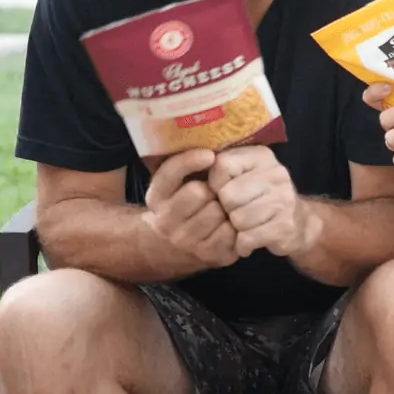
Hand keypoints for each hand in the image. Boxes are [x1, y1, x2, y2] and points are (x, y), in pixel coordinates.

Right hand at [143, 148, 238, 268]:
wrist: (183, 245)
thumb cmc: (189, 202)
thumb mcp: (178, 182)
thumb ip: (185, 163)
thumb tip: (210, 137)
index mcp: (156, 198)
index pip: (169, 174)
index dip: (189, 161)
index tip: (209, 155)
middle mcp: (165, 222)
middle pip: (197, 193)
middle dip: (211, 188)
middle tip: (216, 189)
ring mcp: (185, 242)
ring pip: (215, 213)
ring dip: (226, 206)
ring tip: (224, 206)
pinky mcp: (208, 256)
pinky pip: (230, 233)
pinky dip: (236, 225)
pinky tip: (232, 222)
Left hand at [207, 146, 316, 257]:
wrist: (299, 223)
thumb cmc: (261, 197)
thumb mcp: (245, 175)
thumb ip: (224, 168)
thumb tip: (195, 165)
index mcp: (262, 156)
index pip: (222, 165)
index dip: (216, 183)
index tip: (226, 190)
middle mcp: (277, 174)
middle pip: (228, 195)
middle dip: (227, 209)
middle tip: (238, 211)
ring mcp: (284, 200)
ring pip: (237, 219)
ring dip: (237, 228)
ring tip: (246, 225)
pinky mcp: (285, 226)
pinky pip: (247, 238)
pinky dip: (244, 244)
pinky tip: (252, 239)